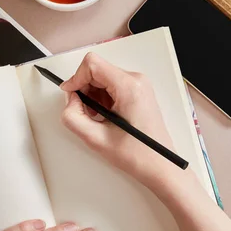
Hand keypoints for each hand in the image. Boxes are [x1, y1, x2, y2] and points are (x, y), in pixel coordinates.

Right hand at [61, 53, 180, 194]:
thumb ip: (73, 117)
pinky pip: (111, 86)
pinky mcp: (138, 92)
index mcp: (129, 87)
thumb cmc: (138, 154)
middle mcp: (136, 81)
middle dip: (84, 90)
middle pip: (97, 70)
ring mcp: (139, 85)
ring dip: (93, 96)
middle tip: (85, 113)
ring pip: (102, 78)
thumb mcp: (95, 138)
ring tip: (97, 118)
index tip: (70, 94)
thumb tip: (70, 100)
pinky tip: (105, 117)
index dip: (76, 78)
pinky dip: (102, 99)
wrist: (160, 165)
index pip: (92, 64)